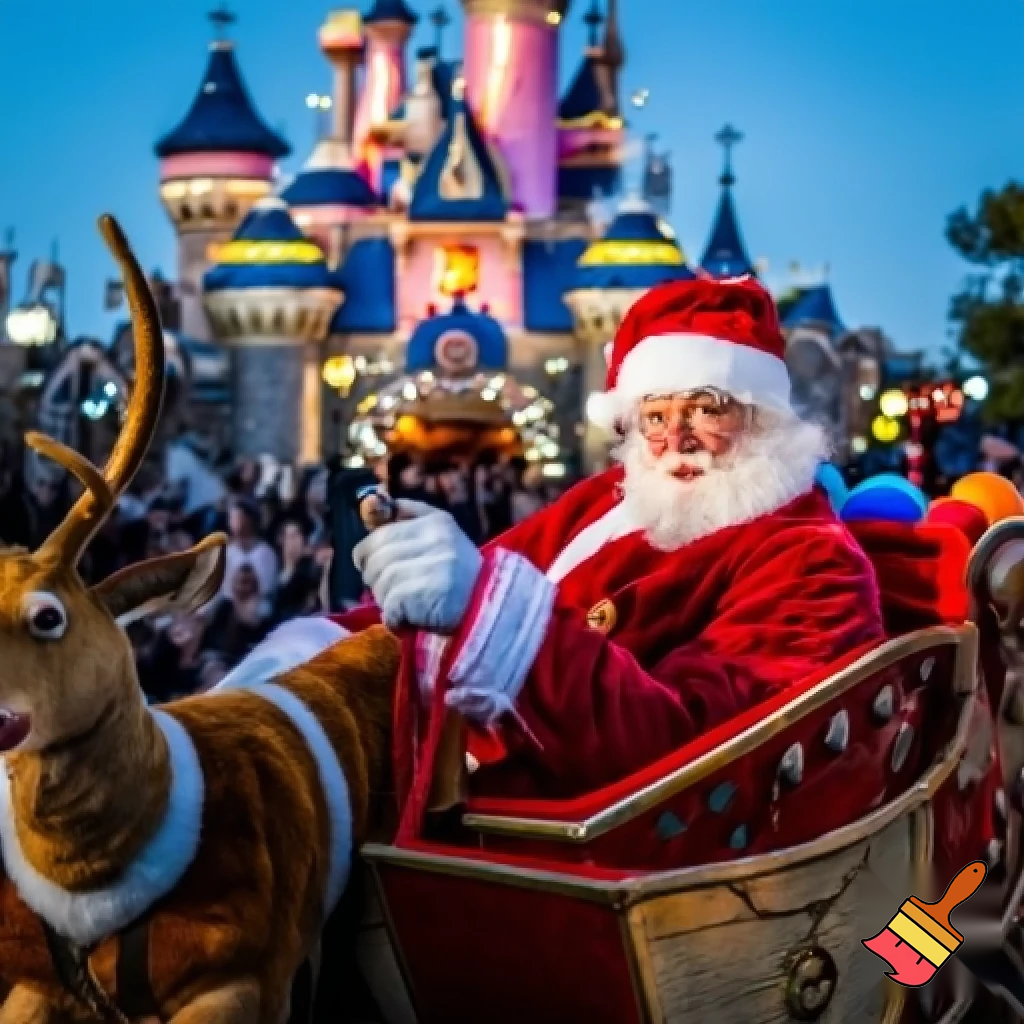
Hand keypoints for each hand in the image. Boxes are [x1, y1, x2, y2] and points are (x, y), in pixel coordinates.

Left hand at [353, 499, 481, 631]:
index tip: (370, 563)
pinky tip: (412, 618)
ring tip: (409, 605)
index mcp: (437, 522)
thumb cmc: (459, 575)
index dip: (369, 553)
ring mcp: (431, 568)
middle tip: (394, 591)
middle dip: (377, 579)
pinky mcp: (425, 596)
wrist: (489, 610)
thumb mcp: (441, 536)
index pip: (380, 535)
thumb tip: (370, 503)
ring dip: (388, 601)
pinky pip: (389, 608)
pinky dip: (395, 619)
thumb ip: (406, 517)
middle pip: (376, 560)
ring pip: (381, 585)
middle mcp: (436, 541)